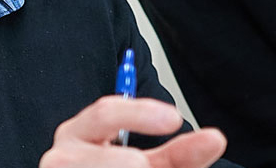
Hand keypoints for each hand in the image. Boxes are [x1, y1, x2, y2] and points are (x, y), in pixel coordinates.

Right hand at [40, 96, 225, 167]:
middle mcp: (61, 157)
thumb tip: (215, 138)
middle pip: (121, 161)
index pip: (105, 113)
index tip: (174, 118)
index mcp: (79, 133)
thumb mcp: (148, 163)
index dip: (140, 114)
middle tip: (149, 166)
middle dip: (143, 166)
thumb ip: (179, 153)